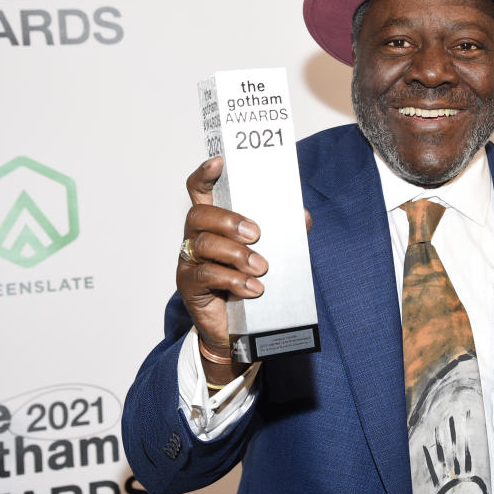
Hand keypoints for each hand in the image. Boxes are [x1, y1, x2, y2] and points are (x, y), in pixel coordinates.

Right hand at [175, 157, 311, 384]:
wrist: (240, 330)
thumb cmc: (251, 281)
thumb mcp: (272, 254)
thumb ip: (286, 233)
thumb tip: (302, 217)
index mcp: (214, 222)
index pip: (201, 191)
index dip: (205, 174)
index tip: (219, 163)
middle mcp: (196, 237)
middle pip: (199, 215)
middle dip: (229, 221)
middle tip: (257, 234)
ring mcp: (190, 261)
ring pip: (204, 244)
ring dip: (237, 254)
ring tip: (262, 268)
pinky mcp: (190, 286)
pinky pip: (206, 275)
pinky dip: (233, 279)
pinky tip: (253, 287)